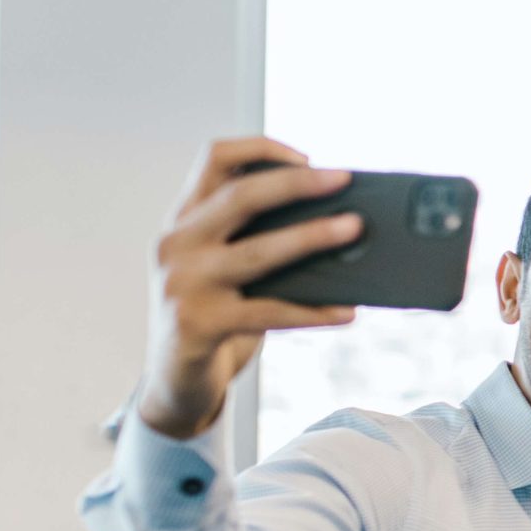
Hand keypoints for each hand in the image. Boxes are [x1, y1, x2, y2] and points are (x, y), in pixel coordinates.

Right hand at [137, 138, 358, 440]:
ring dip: (312, 237)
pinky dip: (313, 311)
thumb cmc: (214, 315)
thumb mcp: (223, 267)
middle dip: (297, 183)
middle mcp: (175, 243)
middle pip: (240, 195)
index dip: (262, 148)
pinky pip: (268, 313)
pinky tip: (347, 311)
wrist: (175, 382)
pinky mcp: (197, 325)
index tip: (308, 157)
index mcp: (183, 219)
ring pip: (257, 251)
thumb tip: (339, 224)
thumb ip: (257, 240)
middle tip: (344, 179)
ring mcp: (182, 283)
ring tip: (355, 228)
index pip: (214, 158)